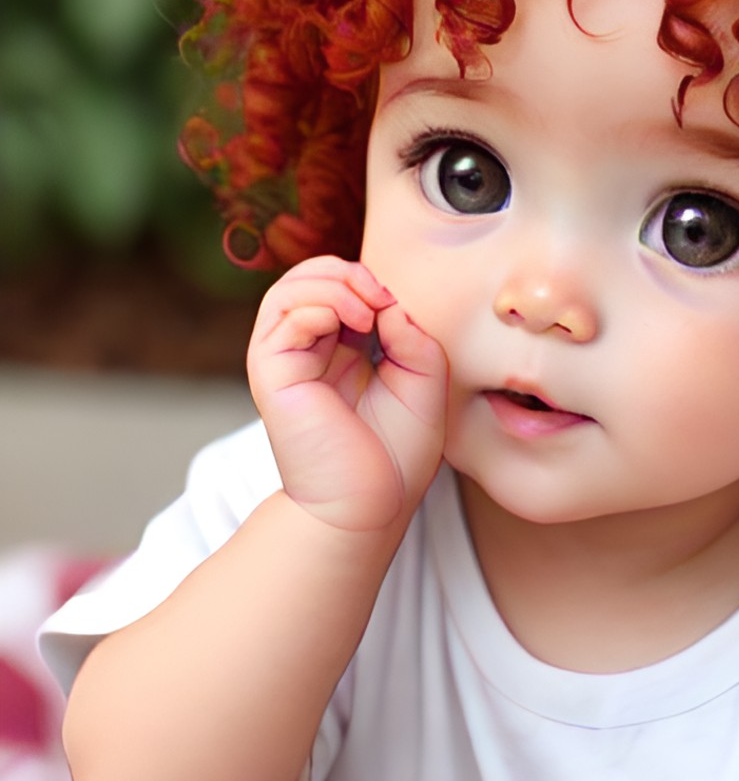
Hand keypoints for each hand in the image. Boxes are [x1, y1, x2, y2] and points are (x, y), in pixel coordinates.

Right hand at [246, 255, 448, 532]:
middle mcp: (310, 353)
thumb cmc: (396, 458)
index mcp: (344, 353)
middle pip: (310, 278)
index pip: (343, 290)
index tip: (401, 311)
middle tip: (382, 297)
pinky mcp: (271, 371)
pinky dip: (319, 303)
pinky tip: (351, 324)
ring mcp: (287, 360)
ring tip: (367, 308)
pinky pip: (283, 314)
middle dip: (348, 274)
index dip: (373, 284)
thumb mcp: (425, 383)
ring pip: (291, 288)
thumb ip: (412, 334)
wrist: (366, 507)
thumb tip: (386, 300)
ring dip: (333, 282)